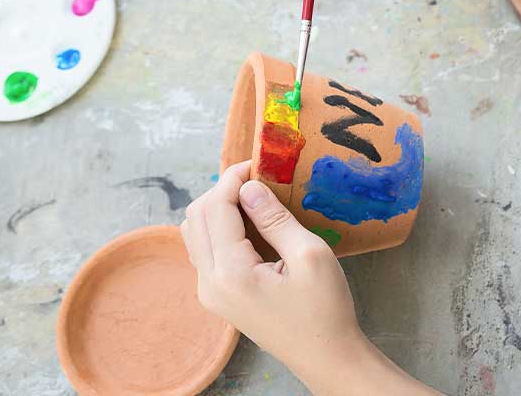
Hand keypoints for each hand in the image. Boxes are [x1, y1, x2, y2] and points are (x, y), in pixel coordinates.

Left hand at [181, 162, 363, 371]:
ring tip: (254, 200)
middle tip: (258, 179)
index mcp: (231, 273)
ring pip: (195, 232)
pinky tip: (250, 226)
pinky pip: (204, 250)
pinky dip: (219, 228)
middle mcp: (209, 283)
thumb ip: (275, 218)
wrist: (325, 356)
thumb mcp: (310, 255)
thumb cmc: (325, 308)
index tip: (260, 163)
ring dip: (218, 208)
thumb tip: (248, 186)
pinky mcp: (217, 297)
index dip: (233, 177)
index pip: (216, 207)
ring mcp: (209, 292)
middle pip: (196, 215)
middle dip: (223, 189)